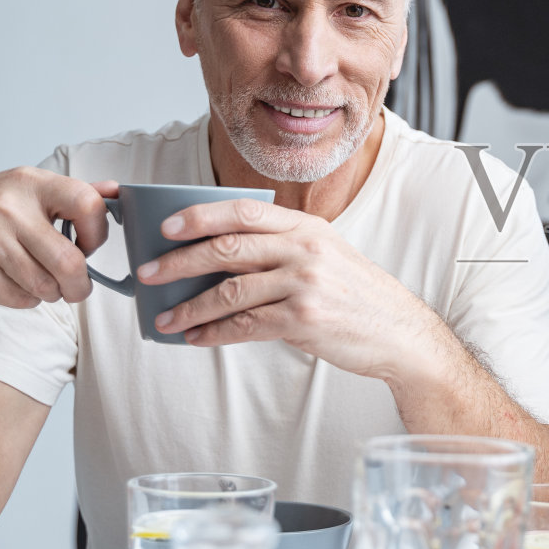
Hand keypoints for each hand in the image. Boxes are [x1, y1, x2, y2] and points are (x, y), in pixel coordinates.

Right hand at [0, 168, 115, 308]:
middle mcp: (8, 208)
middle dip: (80, 285)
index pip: (86, 203)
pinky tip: (11, 284)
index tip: (89, 245)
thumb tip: (116, 191)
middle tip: (77, 289)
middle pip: (69, 261)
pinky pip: (21, 298)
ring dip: (50, 293)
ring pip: (45, 286)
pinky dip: (25, 299)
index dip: (98, 231)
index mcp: (28, 183)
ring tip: (38, 282)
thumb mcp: (21, 190)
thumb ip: (70, 193)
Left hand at [138, 198, 440, 378]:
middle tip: (148, 273)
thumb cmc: (358, 296)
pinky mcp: (303, 319)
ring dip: (189, 306)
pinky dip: (214, 333)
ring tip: (164, 318)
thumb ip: (283, 248)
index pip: (243, 211)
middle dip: (179, 261)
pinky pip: (245, 325)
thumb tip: (222, 254)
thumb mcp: (327, 256)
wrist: (400, 333)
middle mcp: (305, 249)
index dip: (199, 215)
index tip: (166, 226)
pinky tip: (196, 337)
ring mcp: (304, 284)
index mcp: (307, 227)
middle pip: (227, 247)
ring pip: (229, 290)